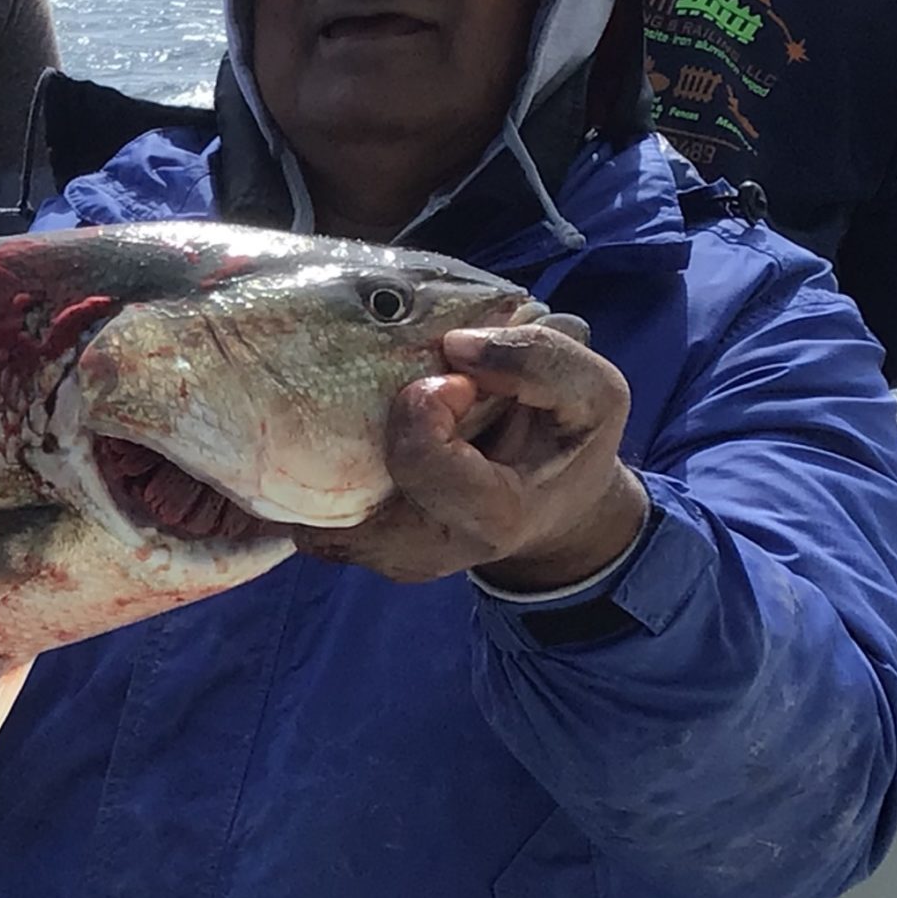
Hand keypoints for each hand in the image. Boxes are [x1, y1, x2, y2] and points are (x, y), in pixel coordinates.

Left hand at [293, 324, 647, 591]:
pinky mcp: (351, 544)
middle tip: (402, 387)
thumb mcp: (593, 396)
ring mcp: (379, 554)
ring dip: (328, 434)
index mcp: (490, 518)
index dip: (426, 404)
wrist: (548, 509)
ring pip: (311, 491)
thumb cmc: (567, 448)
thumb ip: (543, 360)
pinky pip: (303, 497)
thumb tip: (457, 343)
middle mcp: (423, 549)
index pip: (420, 459)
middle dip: (364, 415)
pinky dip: (315, 454)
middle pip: (346, 477)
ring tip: (369, 402)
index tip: (454, 380)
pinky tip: (352, 423)